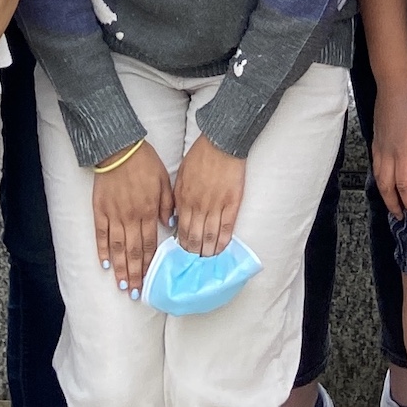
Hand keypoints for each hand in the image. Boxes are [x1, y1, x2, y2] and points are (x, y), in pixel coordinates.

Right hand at [92, 141, 172, 292]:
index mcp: (147, 211)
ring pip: (116, 248)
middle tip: (135, 293)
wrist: (119, 149)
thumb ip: (166, 204)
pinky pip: (101, 234)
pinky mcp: (100, 210)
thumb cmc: (144, 163)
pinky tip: (104, 263)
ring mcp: (113, 215)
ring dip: (119, 268)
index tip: (150, 281)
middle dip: (134, 274)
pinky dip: (102, 250)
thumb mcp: (164, 181)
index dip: (149, 264)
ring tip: (121, 284)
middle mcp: (130, 217)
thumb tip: (169, 225)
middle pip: (132, 252)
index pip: (149, 245)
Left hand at [172, 134, 245, 255]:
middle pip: (194, 237)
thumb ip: (176, 199)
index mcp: (183, 200)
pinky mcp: (232, 203)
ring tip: (207, 260)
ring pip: (210, 236)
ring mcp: (216, 206)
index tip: (182, 253)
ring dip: (208, 251)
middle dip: (193, 252)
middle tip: (193, 262)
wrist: (221, 144)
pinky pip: (227, 228)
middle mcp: (198, 206)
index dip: (181, 244)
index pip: (181, 229)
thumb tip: (174, 218)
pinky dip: (223, 241)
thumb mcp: (180, 177)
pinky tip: (221, 249)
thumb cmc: (199, 158)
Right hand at [372, 75, 406, 221]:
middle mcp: (386, 153)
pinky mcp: (376, 139)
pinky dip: (380, 180)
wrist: (392, 83)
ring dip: (385, 195)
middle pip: (387, 187)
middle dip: (394, 205)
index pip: (404, 185)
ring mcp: (379, 146)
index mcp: (401, 152)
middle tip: (401, 219)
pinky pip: (376, 167)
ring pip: (379, 178)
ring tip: (393, 205)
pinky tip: (385, 181)